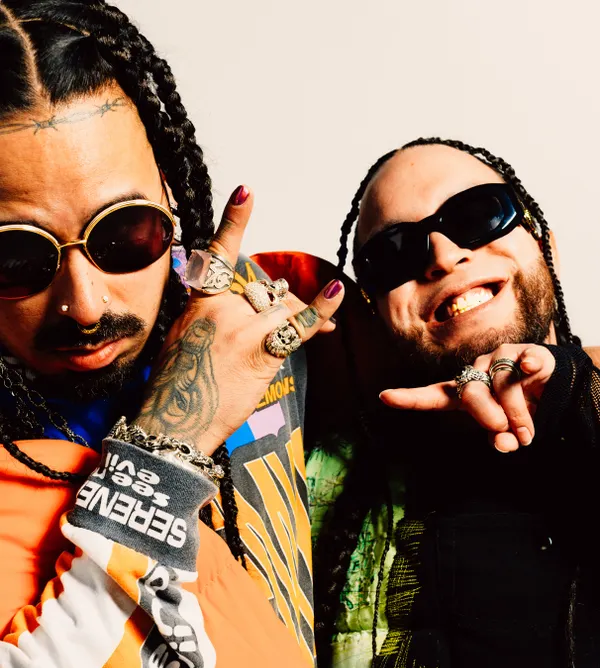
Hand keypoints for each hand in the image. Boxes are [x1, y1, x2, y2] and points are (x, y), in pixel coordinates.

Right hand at [135, 186, 343, 454]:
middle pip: (264, 291)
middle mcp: (218, 308)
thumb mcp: (184, 341)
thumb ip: (211, 319)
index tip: (248, 191)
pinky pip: (297, 326)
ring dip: (301, 319)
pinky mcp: (260, 350)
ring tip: (322, 327)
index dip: (234, 221)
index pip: (217, 254)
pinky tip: (337, 291)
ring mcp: (240, 328)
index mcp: (197, 303)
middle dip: (283, 305)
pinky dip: (320, 309)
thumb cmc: (178, 389)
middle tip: (293, 324)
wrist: (173, 425)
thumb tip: (247, 312)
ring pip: (283, 308)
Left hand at [380, 344, 555, 452]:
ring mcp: (501, 359)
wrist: (556, 389)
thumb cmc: (521, 410)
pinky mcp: (527, 352)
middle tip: (506, 434)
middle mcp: (478, 371)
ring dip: (517, 414)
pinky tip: (530, 368)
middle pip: (470, 393)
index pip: (435, 395)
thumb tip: (504, 443)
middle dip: (488, 417)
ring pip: (501, 384)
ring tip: (527, 432)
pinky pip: (524, 360)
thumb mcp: (507, 430)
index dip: (410, 398)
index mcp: (466, 392)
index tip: (385, 397)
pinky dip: (528, 366)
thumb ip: (500, 438)